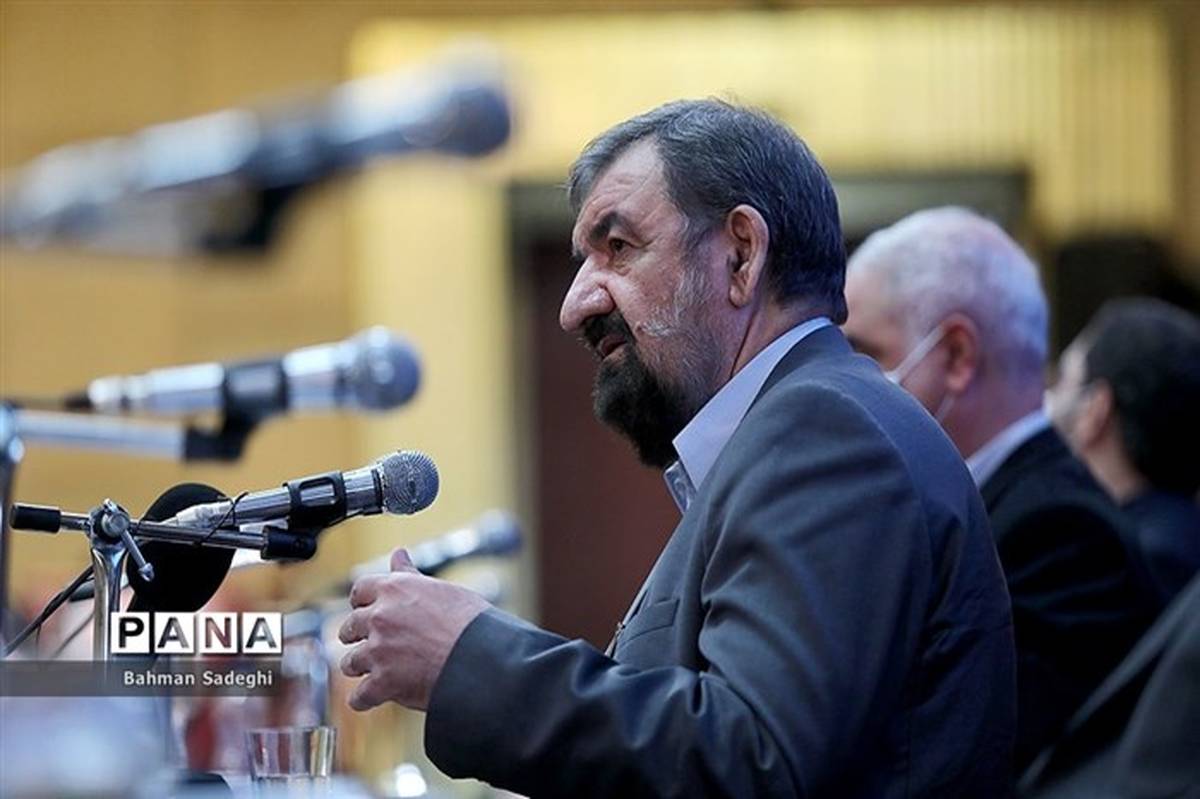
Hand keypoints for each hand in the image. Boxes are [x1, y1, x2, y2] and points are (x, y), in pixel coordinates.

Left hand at [338, 548, 489, 710]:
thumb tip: (398, 554)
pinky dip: (365, 699)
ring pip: (350, 662)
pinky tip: (374, 697)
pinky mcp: (383, 683)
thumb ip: (411, 575)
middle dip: (358, 637)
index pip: (359, 590)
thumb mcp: (441, 590)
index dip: (362, 603)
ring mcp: (378, 651)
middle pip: (349, 627)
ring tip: (376, 671)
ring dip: (360, 668)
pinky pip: (359, 696)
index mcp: (394, 589)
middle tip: (375, 644)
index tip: (367, 610)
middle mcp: (380, 617)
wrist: (484, 659)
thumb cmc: (471, 622)